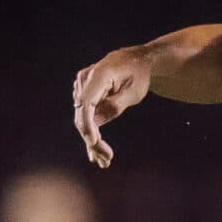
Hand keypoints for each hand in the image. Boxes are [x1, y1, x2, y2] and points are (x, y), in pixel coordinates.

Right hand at [71, 46, 153, 167]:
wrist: (137, 60)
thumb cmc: (139, 74)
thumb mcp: (134, 92)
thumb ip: (115, 106)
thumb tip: (95, 122)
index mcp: (98, 75)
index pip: (87, 103)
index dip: (88, 124)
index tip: (93, 143)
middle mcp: (85, 79)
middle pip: (83, 114)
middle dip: (92, 138)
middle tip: (106, 160)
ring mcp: (82, 86)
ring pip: (83, 117)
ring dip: (92, 140)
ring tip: (104, 161)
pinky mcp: (85, 93)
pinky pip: (85, 115)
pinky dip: (91, 132)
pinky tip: (95, 152)